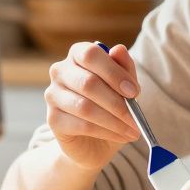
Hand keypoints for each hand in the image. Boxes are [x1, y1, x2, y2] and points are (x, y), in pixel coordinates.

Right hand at [44, 41, 141, 168]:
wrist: (95, 139)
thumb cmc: (110, 103)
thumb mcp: (124, 85)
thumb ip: (124, 68)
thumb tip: (119, 50)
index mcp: (78, 54)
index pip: (91, 54)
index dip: (114, 73)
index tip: (134, 92)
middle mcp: (60, 71)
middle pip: (88, 82)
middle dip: (117, 103)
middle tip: (136, 117)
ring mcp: (53, 95)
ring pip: (85, 107)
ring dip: (114, 121)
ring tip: (133, 130)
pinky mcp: (52, 119)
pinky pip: (81, 125)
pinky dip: (106, 132)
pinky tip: (120, 136)